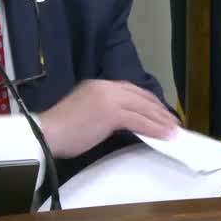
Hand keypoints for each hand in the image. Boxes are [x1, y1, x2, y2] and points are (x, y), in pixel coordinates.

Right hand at [37, 80, 179, 157]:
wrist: (46, 134)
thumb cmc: (61, 130)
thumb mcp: (85, 113)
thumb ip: (104, 112)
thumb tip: (123, 123)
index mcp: (98, 85)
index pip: (130, 90)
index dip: (147, 101)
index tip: (159, 112)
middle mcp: (106, 87)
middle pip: (140, 96)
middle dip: (158, 109)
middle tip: (173, 121)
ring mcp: (109, 98)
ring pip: (143, 107)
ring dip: (160, 119)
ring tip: (174, 129)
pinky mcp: (111, 113)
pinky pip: (139, 120)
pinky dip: (154, 128)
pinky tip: (165, 135)